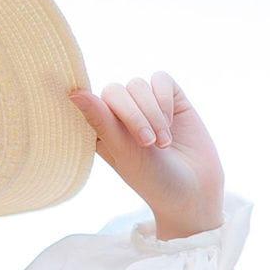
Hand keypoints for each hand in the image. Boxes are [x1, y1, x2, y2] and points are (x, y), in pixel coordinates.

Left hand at [67, 72, 224, 237]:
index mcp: (101, 131)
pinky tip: (172, 122)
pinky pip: (160, 79)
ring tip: (163, 143)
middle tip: (147, 144)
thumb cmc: (153, 180)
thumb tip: (74, 93)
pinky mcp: (169, 96)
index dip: (103, 112)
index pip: (91, 104)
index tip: (116, 134)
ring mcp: (145, 104)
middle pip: (115, 91)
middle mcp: (121, 114)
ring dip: (152, 114)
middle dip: (133, 116)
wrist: (195, 190)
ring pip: (138, 85)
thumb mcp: (124, 153)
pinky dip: (165, 100)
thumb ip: (101, 121)